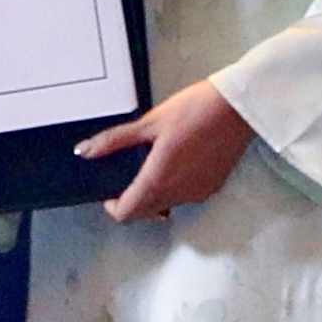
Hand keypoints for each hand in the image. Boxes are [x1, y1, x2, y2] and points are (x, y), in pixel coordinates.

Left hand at [77, 75, 259, 220]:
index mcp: (158, 181)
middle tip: (128, 171)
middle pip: (145, 213)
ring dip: (153, 194)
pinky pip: (185, 197)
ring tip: (153, 161)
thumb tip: (84, 151)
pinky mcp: (212, 188)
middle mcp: (178, 195)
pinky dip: (174, 188)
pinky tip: (177, 161)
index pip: (125, 213)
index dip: (112, 205)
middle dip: (131, 199)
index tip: (109, 188)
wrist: (238, 107)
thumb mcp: (149, 121)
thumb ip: (115, 140)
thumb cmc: (194, 109)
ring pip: (166, 206)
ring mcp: (197, 194)